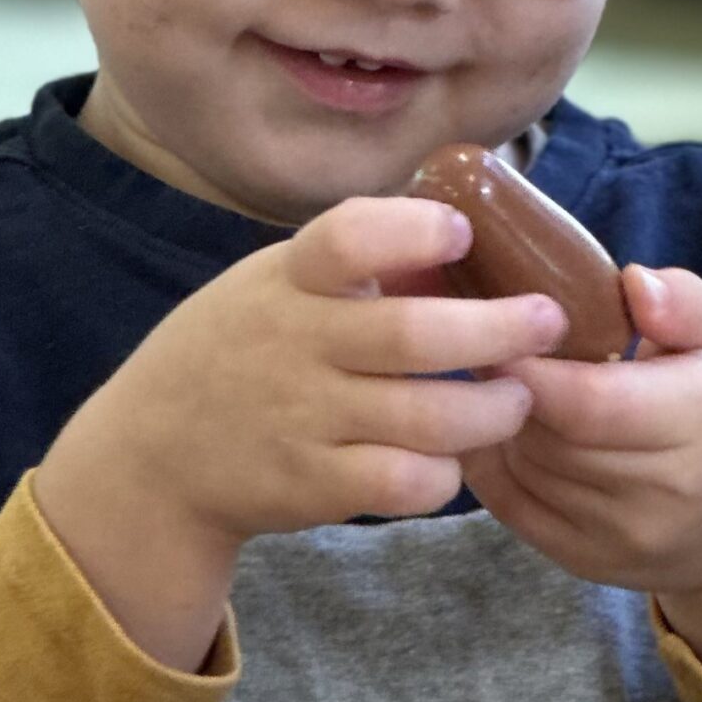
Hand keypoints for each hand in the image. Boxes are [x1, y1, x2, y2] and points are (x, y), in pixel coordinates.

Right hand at [35, 197, 566, 667]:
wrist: (154, 456)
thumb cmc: (240, 352)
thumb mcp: (271, 284)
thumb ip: (348, 260)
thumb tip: (463, 216)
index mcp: (288, 280)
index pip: (345, 239)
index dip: (412, 231)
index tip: (461, 232)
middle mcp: (296, 344)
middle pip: (414, 335)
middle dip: (501, 328)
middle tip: (546, 322)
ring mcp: (304, 418)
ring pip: (430, 417)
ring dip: (494, 408)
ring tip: (517, 397)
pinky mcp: (313, 485)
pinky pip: (406, 481)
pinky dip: (445, 473)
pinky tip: (452, 458)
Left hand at [460, 265, 701, 677]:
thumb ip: (689, 303)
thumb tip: (633, 280)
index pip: (589, 402)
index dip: (529, 367)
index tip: (502, 328)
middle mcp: (667, 490)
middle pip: (548, 435)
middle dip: (509, 388)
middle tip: (491, 345)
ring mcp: (625, 537)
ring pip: (526, 469)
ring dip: (502, 423)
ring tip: (503, 384)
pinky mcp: (589, 564)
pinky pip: (513, 508)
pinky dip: (494, 464)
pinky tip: (500, 429)